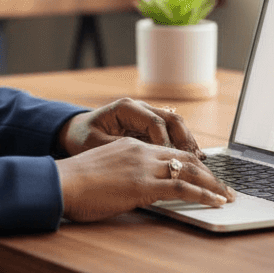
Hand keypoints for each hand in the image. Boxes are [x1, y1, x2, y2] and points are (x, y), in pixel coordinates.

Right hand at [55, 139, 233, 222]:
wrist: (61, 183)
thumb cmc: (74, 183)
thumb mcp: (102, 172)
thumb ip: (122, 175)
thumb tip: (132, 189)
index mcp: (130, 146)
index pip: (169, 150)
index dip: (191, 162)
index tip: (204, 173)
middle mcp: (141, 151)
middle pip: (185, 157)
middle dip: (209, 172)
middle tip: (225, 185)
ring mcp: (143, 166)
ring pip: (189, 170)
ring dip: (213, 184)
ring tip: (228, 196)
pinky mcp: (143, 185)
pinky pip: (182, 187)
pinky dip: (204, 194)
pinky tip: (216, 202)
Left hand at [57, 98, 205, 158]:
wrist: (74, 132)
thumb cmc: (82, 138)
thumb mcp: (94, 145)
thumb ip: (118, 150)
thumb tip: (141, 161)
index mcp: (125, 108)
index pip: (155, 123)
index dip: (166, 143)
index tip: (172, 164)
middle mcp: (139, 108)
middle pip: (172, 120)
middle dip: (186, 142)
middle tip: (197, 164)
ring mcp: (146, 116)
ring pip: (176, 126)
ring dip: (188, 144)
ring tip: (200, 165)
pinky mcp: (149, 127)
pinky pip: (171, 134)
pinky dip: (181, 147)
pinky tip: (190, 163)